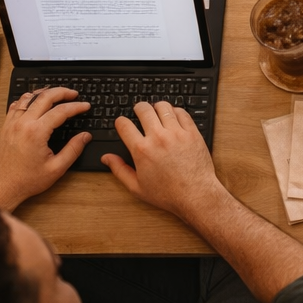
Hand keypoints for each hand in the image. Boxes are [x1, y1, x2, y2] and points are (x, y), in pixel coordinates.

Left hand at [0, 88, 91, 210]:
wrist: (2, 188)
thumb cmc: (26, 181)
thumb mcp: (56, 168)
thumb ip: (73, 150)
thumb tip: (85, 136)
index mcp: (36, 133)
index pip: (61, 111)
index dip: (76, 106)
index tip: (85, 106)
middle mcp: (22, 124)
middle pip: (44, 97)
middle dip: (62, 92)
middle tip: (73, 94)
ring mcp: (12, 124)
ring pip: (28, 97)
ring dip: (44, 92)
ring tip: (56, 93)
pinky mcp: (6, 128)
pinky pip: (15, 106)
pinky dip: (27, 100)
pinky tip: (34, 102)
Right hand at [102, 101, 224, 222]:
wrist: (195, 195)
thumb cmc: (167, 194)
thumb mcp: (137, 187)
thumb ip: (119, 170)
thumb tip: (106, 158)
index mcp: (142, 150)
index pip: (124, 125)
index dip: (120, 121)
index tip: (122, 123)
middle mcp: (158, 138)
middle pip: (143, 109)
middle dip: (138, 108)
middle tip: (139, 111)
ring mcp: (176, 133)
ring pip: (163, 107)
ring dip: (157, 107)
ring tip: (156, 112)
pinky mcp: (192, 133)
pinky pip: (182, 113)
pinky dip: (175, 111)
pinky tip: (173, 117)